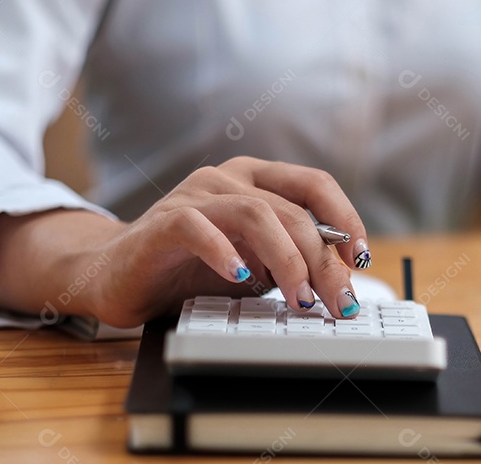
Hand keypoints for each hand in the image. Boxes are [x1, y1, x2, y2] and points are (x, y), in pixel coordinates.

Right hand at [0, 157, 369, 327]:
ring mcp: (194, 195)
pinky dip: (226, 253)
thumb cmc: (192, 270)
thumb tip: (344, 283)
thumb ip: (294, 262)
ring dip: (288, 260)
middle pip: (293, 210)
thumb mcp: (256, 266)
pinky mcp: (163, 222)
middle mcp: (228, 179)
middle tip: (339, 301)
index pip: (315, 184)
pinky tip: (242, 279)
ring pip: (256, 214)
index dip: (346, 218)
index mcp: (256, 180)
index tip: (362, 259)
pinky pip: (199, 227)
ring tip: (300, 298)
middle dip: (324, 260)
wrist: (118, 277)